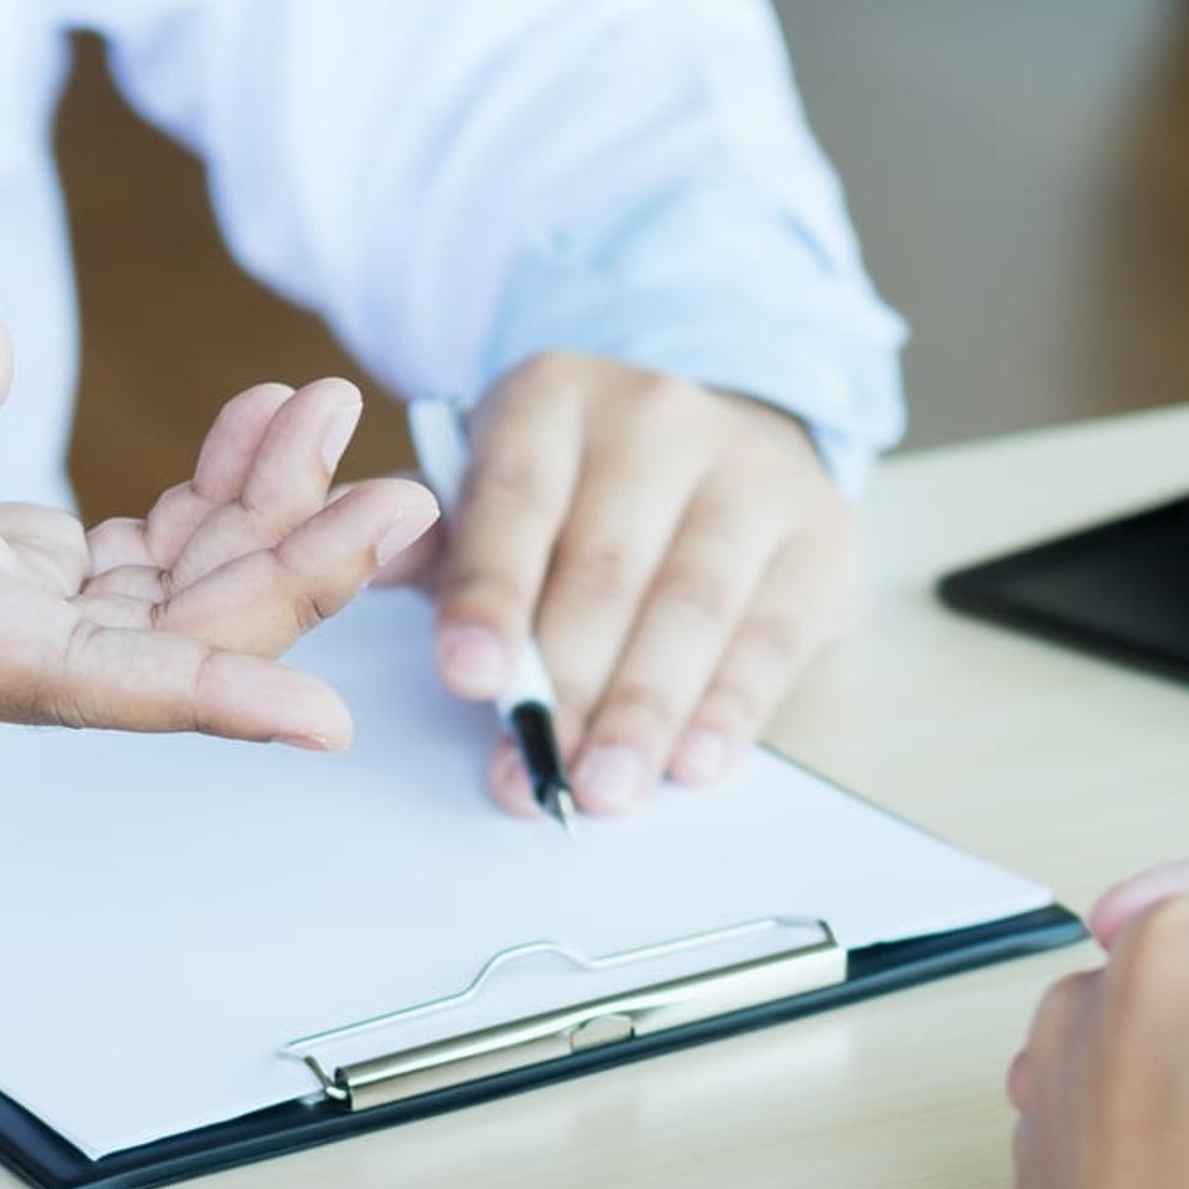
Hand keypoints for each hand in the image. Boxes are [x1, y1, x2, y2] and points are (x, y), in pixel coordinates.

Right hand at [0, 276, 435, 748]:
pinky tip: (254, 429)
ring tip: (332, 413)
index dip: (207, 697)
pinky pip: (130, 568)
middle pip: (159, 648)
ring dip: (261, 526)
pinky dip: (203, 503)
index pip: (80, 683)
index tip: (319, 715)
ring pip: (162, 608)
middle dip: (289, 579)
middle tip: (401, 494)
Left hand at [423, 352, 858, 816]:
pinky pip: (769, 640)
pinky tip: (692, 765)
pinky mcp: (818, 541)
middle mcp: (658, 419)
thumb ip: (436, 540)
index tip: (469, 679)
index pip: (516, 504)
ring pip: (690, 609)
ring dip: (644, 713)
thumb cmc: (582, 490)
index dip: (491, 597)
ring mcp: (749, 475)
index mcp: (554, 398)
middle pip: (605, 570)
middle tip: (536, 772)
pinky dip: (729, 712)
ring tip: (605, 790)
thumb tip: (369, 563)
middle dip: (565, 687)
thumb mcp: (495, 488)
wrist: (725, 442)